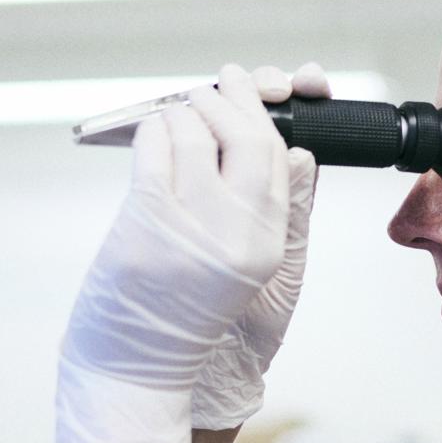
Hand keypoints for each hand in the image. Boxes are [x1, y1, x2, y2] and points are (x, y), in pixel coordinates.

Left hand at [57, 64, 303, 442]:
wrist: (141, 362)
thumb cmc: (192, 314)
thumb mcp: (254, 270)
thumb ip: (278, 211)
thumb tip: (300, 154)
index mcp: (269, 241)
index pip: (282, 155)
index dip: (274, 111)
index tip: (264, 85)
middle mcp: (238, 229)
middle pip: (246, 134)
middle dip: (234, 95)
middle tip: (224, 80)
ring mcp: (192, 220)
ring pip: (196, 129)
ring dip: (187, 109)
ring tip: (182, 112)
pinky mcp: (147, 214)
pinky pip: (156, 144)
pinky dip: (155, 127)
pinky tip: (156, 131)